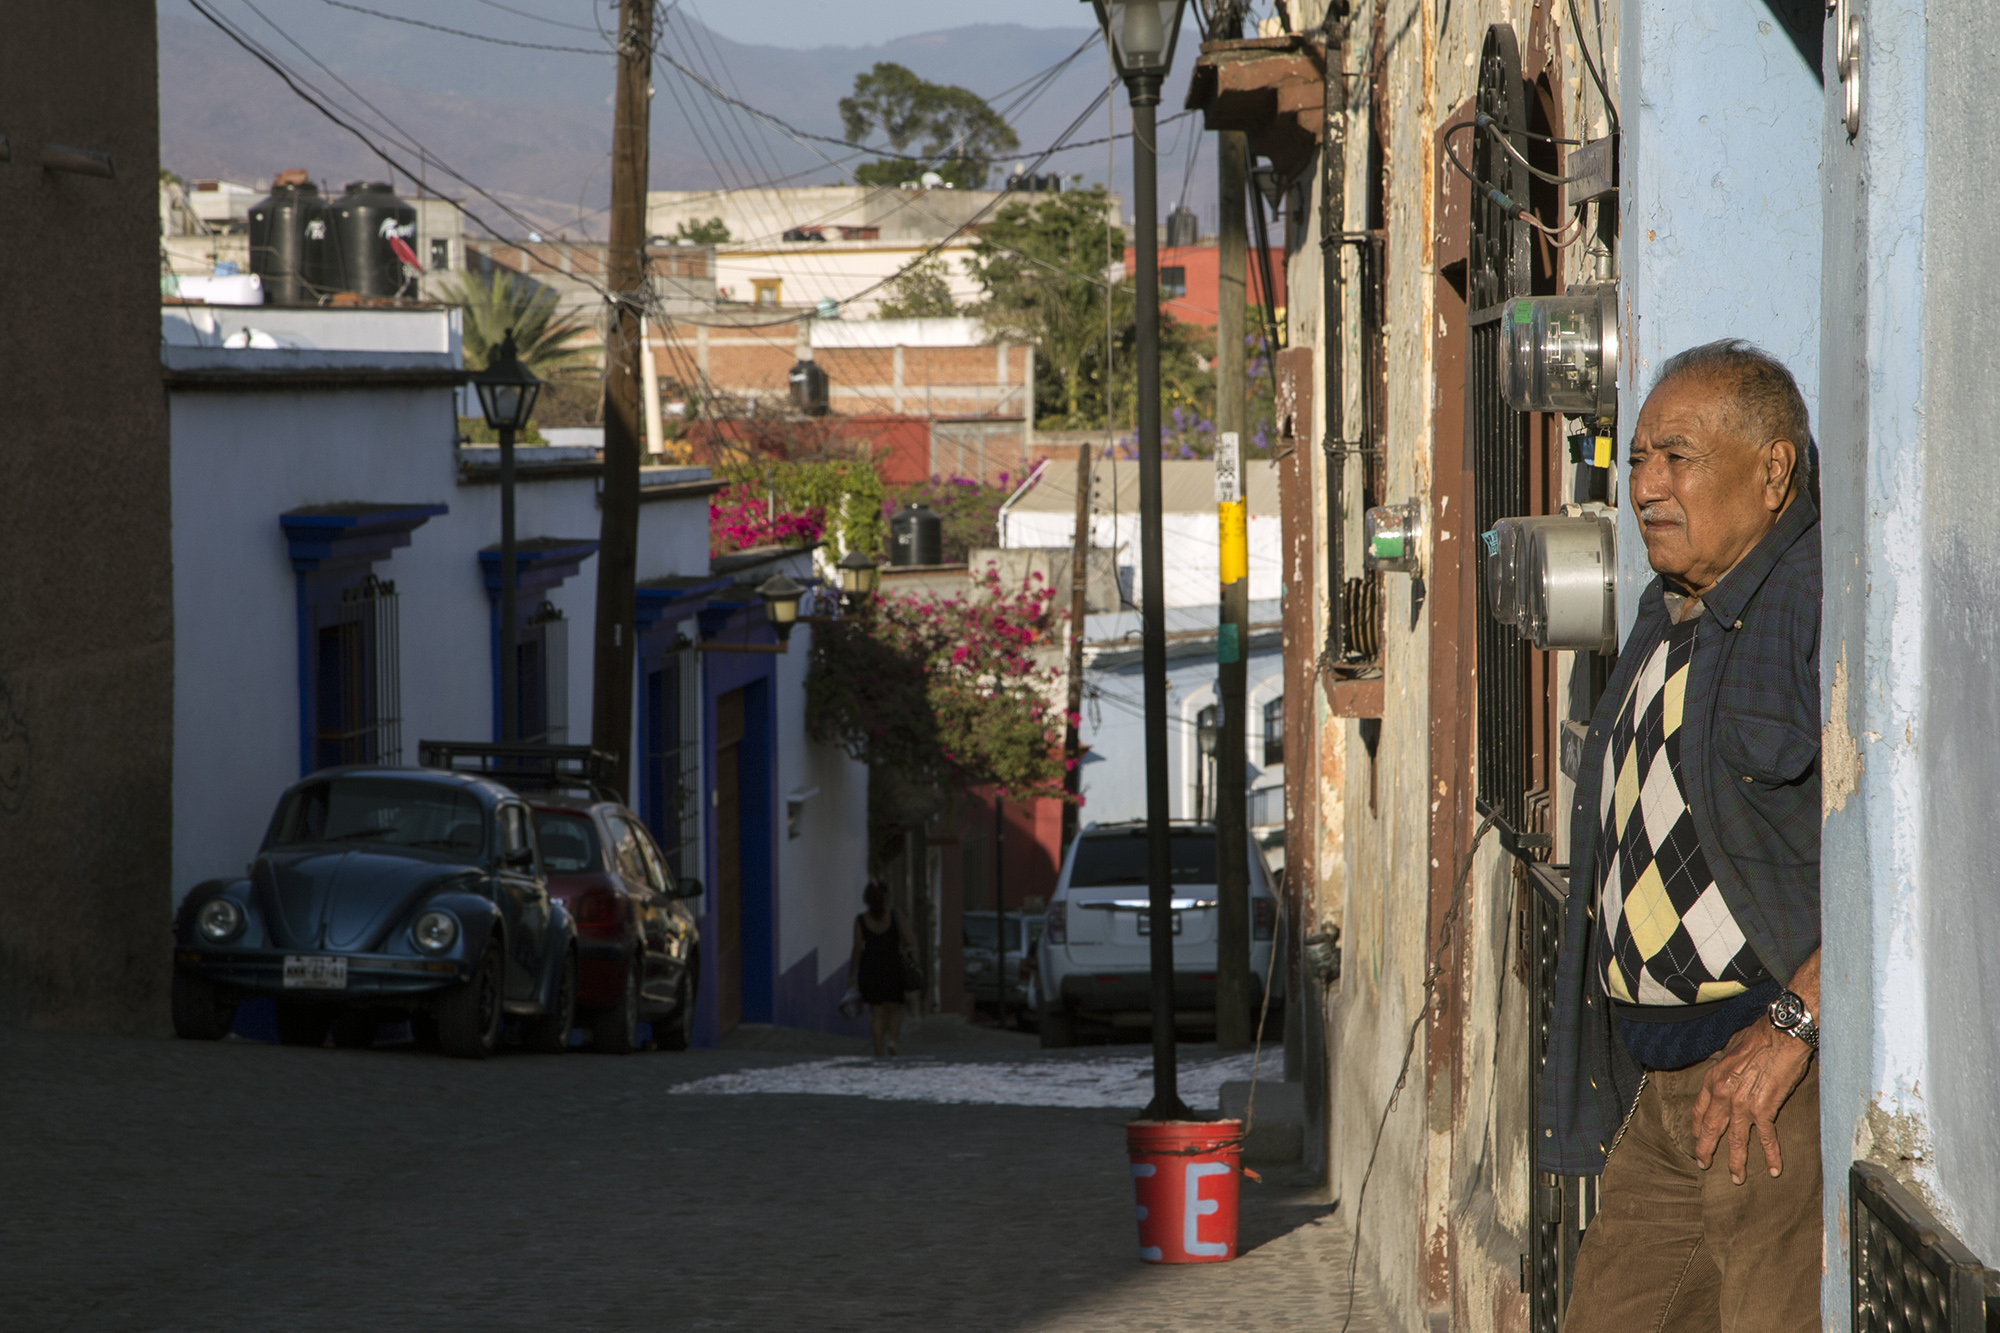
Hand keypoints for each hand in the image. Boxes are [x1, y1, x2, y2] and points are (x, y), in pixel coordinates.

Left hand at [1691, 1018, 1811, 1182]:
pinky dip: (1770, 1155)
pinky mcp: (1764, 1109)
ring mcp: (1742, 1104)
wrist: (1780, 1035)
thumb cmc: (1758, 1036)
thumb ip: (1726, 1064)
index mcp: (1713, 1079)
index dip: (1697, 1127)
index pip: (1700, 1110)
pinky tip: (1774, 1169)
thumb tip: (1725, 1067)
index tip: (1697, 1137)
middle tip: (1704, 1164)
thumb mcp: (1731, 1048)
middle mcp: (1723, 1094)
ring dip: (1735, 1161)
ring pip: (1735, 1139)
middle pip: (1710, 1129)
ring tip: (1736, 1177)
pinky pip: (1766, 1138)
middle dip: (1706, 1149)